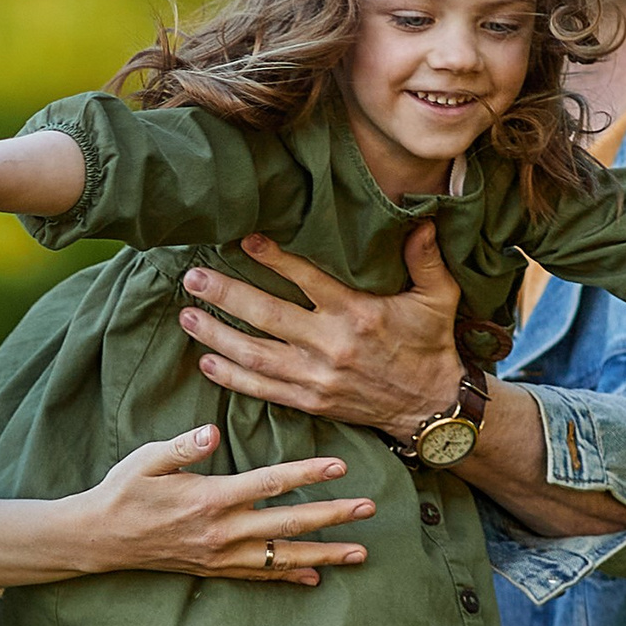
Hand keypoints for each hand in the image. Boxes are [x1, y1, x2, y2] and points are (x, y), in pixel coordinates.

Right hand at [0, 426, 373, 594]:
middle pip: (288, 524)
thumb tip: (212, 436)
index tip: (340, 467)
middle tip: (368, 509)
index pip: (269, 484)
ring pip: (282, 557)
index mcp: (210, 500)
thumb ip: (182, 447)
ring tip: (360, 553)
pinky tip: (315, 576)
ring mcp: (220, 556)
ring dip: (324, 554)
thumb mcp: (146, 460)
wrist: (98, 540)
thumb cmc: (122, 492)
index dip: (306, 474)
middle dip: (332, 517)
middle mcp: (222, 533)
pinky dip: (289, 575)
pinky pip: (259, 575)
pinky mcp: (215, 570)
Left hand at [175, 221, 465, 435]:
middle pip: (266, 316)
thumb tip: (422, 219)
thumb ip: (426, 258)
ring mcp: (316, 377)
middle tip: (192, 278)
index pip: (306, 280)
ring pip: (255, 355)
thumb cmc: (431, 345)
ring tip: (187, 316)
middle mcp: (330, 346)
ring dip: (217, 336)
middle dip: (225, 296)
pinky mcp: (310, 401)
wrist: (430, 407)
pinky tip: (206, 362)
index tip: (244, 241)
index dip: (273, 259)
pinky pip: (261, 390)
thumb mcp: (438, 297)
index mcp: (356, 314)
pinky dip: (231, 377)